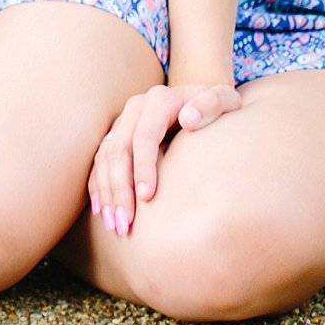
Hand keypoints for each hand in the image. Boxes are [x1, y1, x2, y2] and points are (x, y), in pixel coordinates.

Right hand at [87, 79, 241, 236]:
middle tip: (125, 223)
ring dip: (107, 192)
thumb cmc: (218, 106)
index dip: (143, 167)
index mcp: (158, 100)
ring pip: (105, 158)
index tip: (147, 198)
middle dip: (119, 189)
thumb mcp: (225, 100)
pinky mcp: (118, 134)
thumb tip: (188, 119)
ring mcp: (124, 121)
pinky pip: (102, 161)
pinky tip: (101, 209)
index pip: (144, 137)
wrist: (202, 99)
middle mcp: (135, 108)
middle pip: (118, 150)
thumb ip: (212, 105)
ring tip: (114, 224)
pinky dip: (99, 185)